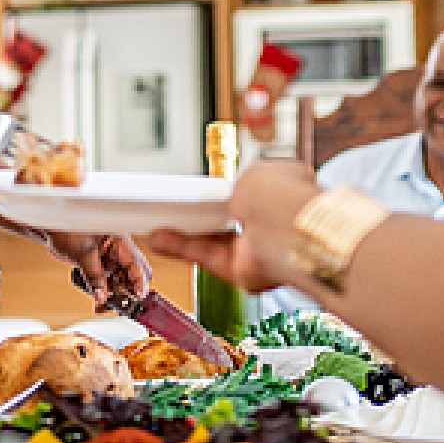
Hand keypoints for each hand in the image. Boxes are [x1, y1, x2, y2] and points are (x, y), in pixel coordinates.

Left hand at [45, 233, 150, 307]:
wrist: (50, 227)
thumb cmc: (67, 229)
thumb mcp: (83, 254)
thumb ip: (94, 276)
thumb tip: (102, 298)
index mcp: (119, 239)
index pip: (135, 263)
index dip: (139, 282)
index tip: (137, 298)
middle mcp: (117, 249)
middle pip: (131, 274)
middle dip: (127, 292)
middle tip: (120, 307)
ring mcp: (108, 257)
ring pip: (118, 280)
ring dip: (112, 295)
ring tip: (101, 306)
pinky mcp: (99, 264)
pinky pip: (105, 281)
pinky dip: (101, 291)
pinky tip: (96, 300)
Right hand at [150, 159, 319, 292]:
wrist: (287, 229)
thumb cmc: (283, 195)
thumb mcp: (256, 172)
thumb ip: (240, 182)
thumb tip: (230, 191)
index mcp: (286, 193)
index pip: (255, 190)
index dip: (230, 188)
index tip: (205, 187)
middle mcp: (273, 223)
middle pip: (228, 219)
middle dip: (201, 213)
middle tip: (174, 206)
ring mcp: (258, 247)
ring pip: (214, 239)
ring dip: (185, 232)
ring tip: (156, 222)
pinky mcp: (242, 270)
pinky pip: (207, 256)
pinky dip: (182, 248)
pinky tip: (158, 240)